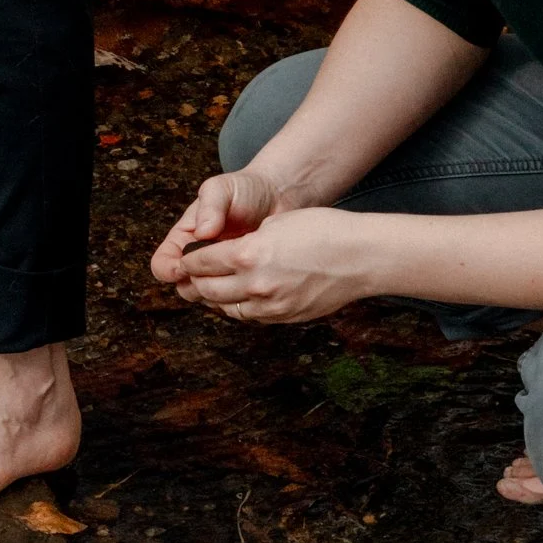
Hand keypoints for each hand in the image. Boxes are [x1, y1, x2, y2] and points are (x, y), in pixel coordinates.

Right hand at [152, 168, 281, 285]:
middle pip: (182, 287)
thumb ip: (210, 206)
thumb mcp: (221, 189)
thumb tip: (202, 232)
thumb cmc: (245, 189)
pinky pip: (232, 299)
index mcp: (184, 238)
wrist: (278, 197)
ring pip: (207, 297)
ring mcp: (220, 272)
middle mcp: (198, 259)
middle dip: (195, 286)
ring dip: (218, 293)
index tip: (186, 267)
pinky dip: (238, 295)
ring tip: (240, 275)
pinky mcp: (241, 281)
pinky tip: (253, 279)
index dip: (170, 270)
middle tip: (220, 273)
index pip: (162, 264)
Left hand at [170, 205, 376, 323]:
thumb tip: (226, 254)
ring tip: (208, 288)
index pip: (201, 263)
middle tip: (188, 276)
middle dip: (195, 282)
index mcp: (248, 255)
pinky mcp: (286, 317)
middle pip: (208, 290)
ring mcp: (271, 306)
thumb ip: (245, 242)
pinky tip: (238, 298)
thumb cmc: (323, 230)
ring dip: (214, 299)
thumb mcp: (275, 225)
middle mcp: (255, 285)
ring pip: (227, 308)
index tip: (182, 258)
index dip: (188, 260)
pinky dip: (239, 307)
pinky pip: (251, 316)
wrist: (361, 256)